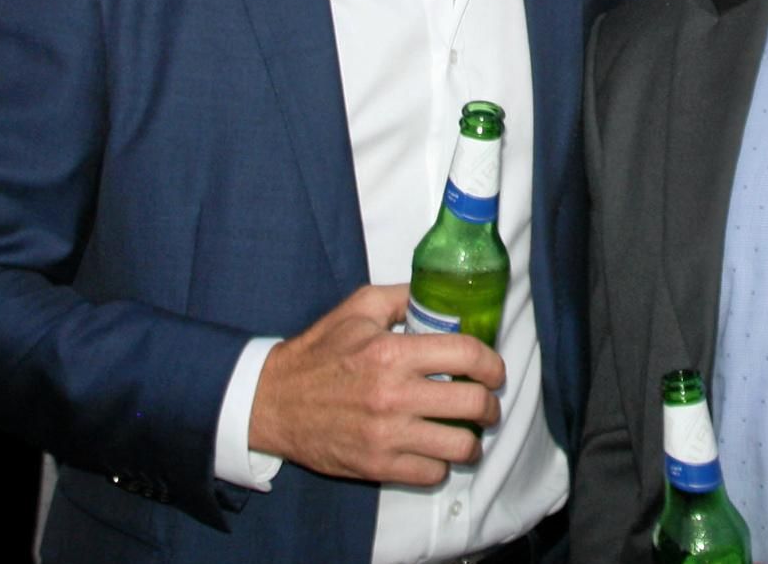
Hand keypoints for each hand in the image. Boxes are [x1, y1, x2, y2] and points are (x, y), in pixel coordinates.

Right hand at [246, 282, 505, 484]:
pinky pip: (432, 473)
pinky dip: (440, 464)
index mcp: (392, 352)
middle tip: (487, 403)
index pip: (467, 355)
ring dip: (471, 440)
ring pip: (460, 446)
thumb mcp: (358, 309)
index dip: (492, 364)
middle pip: (473, 404)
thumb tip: (441, 293)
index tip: (494, 370)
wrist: (273, 402)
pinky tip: (434, 451)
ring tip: (466, 432)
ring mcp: (387, 435)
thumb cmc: (318, 353)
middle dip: (490, 404)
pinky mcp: (377, 465)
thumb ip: (403, 297)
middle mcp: (394, 395)